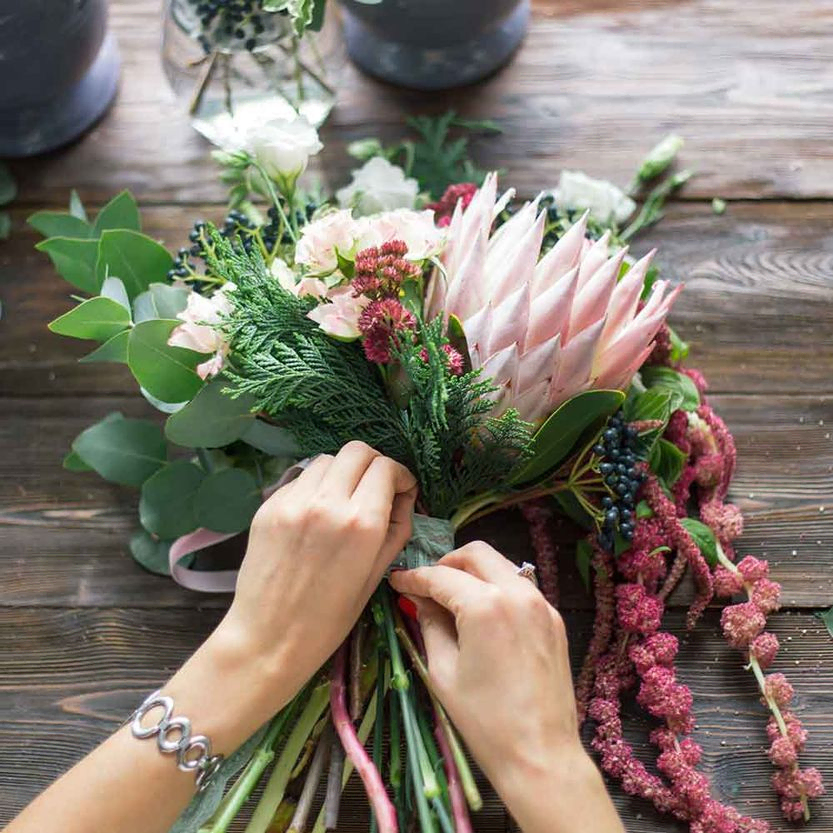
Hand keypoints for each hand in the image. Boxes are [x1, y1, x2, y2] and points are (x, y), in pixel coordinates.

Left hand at [221, 441, 417, 702]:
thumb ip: (396, 528)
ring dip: (343, 472)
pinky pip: (301, 479)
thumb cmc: (330, 619)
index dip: (400, 475)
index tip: (401, 490)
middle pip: (357, 451)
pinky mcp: (269, 506)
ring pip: (327, 459)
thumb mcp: (377, 576)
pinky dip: (316, 487)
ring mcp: (293, 501)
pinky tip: (316, 515)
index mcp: (361, 523)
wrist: (268, 639)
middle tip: (375, 489)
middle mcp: (327, 502)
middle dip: (374, 465)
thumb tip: (403, 496)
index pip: (386, 467)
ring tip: (343, 501)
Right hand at [389, 542, 623, 832]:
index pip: (441, 577)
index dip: (414, 577)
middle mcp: (518, 594)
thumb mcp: (444, 672)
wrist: (541, 755)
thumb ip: (430, 625)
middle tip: (428, 586)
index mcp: (486, 605)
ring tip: (453, 601)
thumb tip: (421, 600)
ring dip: (475, 573)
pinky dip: (497, 590)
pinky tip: (483, 616)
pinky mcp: (554, 620)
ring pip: (502, 566)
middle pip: (477, 554)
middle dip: (448, 563)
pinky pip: (520, 588)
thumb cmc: (485, 720)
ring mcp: (541, 605)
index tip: (397, 582)